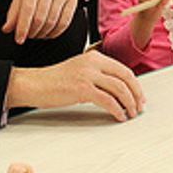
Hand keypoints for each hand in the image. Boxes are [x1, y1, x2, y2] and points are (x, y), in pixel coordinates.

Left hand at [3, 0, 78, 44]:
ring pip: (52, 22)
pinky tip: (49, 33)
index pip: (27, 9)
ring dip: (42, 33)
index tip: (19, 39)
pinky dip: (55, 32)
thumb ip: (14, 10)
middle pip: (40, 17)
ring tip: (36, 34)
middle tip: (27, 35)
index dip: (22, 27)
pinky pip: (65, 22)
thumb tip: (8, 29)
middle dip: (32, 32)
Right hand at [7, 51, 144, 121]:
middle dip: (136, 94)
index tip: (139, 96)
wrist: (33, 84)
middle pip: (125, 77)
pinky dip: (117, 110)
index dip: (135, 84)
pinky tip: (119, 116)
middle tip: (139, 106)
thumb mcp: (80, 71)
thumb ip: (98, 75)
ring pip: (119, 89)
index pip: (123, 69)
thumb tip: (117, 91)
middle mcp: (93, 63)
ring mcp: (88, 75)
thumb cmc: (54, 80)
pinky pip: (107, 100)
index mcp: (94, 57)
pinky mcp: (82, 89)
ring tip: (130, 113)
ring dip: (129, 103)